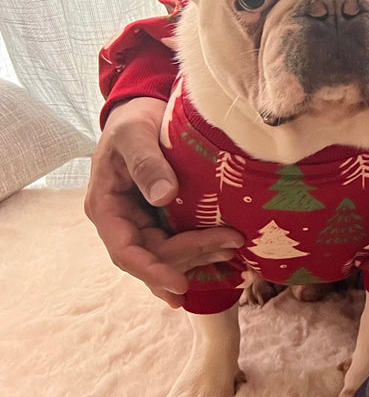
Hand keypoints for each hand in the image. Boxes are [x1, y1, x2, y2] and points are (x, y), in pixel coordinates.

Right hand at [83, 97, 243, 307]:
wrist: (142, 113)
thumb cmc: (132, 121)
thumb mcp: (135, 135)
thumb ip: (146, 163)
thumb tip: (162, 196)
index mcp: (106, 207)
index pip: (125, 251)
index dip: (151, 271)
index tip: (179, 284)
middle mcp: (123, 221)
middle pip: (154, 255)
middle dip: (191, 256)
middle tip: (231, 245)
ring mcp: (143, 222)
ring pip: (169, 254)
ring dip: (200, 256)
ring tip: (234, 248)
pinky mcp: (162, 219)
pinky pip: (179, 243)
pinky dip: (201, 251)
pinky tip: (224, 256)